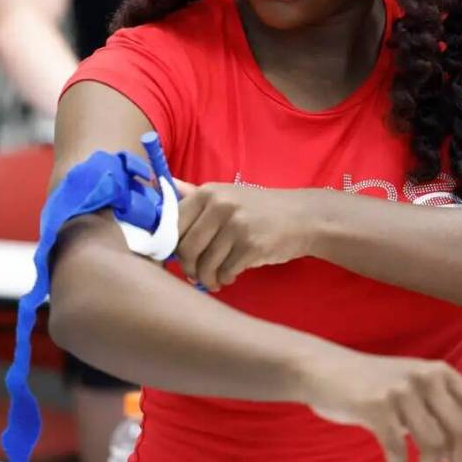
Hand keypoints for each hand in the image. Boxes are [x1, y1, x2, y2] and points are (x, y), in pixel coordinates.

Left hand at [174, 182, 313, 290]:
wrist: (302, 217)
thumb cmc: (259, 209)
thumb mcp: (227, 195)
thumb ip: (194, 195)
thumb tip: (159, 183)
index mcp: (208, 192)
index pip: (172, 225)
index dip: (168, 247)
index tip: (174, 258)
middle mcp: (219, 206)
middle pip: (186, 249)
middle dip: (188, 268)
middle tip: (196, 274)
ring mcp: (236, 226)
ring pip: (205, 265)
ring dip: (207, 278)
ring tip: (214, 278)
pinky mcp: (251, 246)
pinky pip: (225, 272)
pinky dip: (225, 278)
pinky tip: (231, 274)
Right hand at [303, 346, 461, 461]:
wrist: (324, 368)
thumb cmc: (373, 388)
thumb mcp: (413, 400)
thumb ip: (442, 423)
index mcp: (441, 372)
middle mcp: (425, 376)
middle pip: (461, 429)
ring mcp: (400, 389)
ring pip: (432, 445)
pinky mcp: (375, 404)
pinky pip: (397, 450)